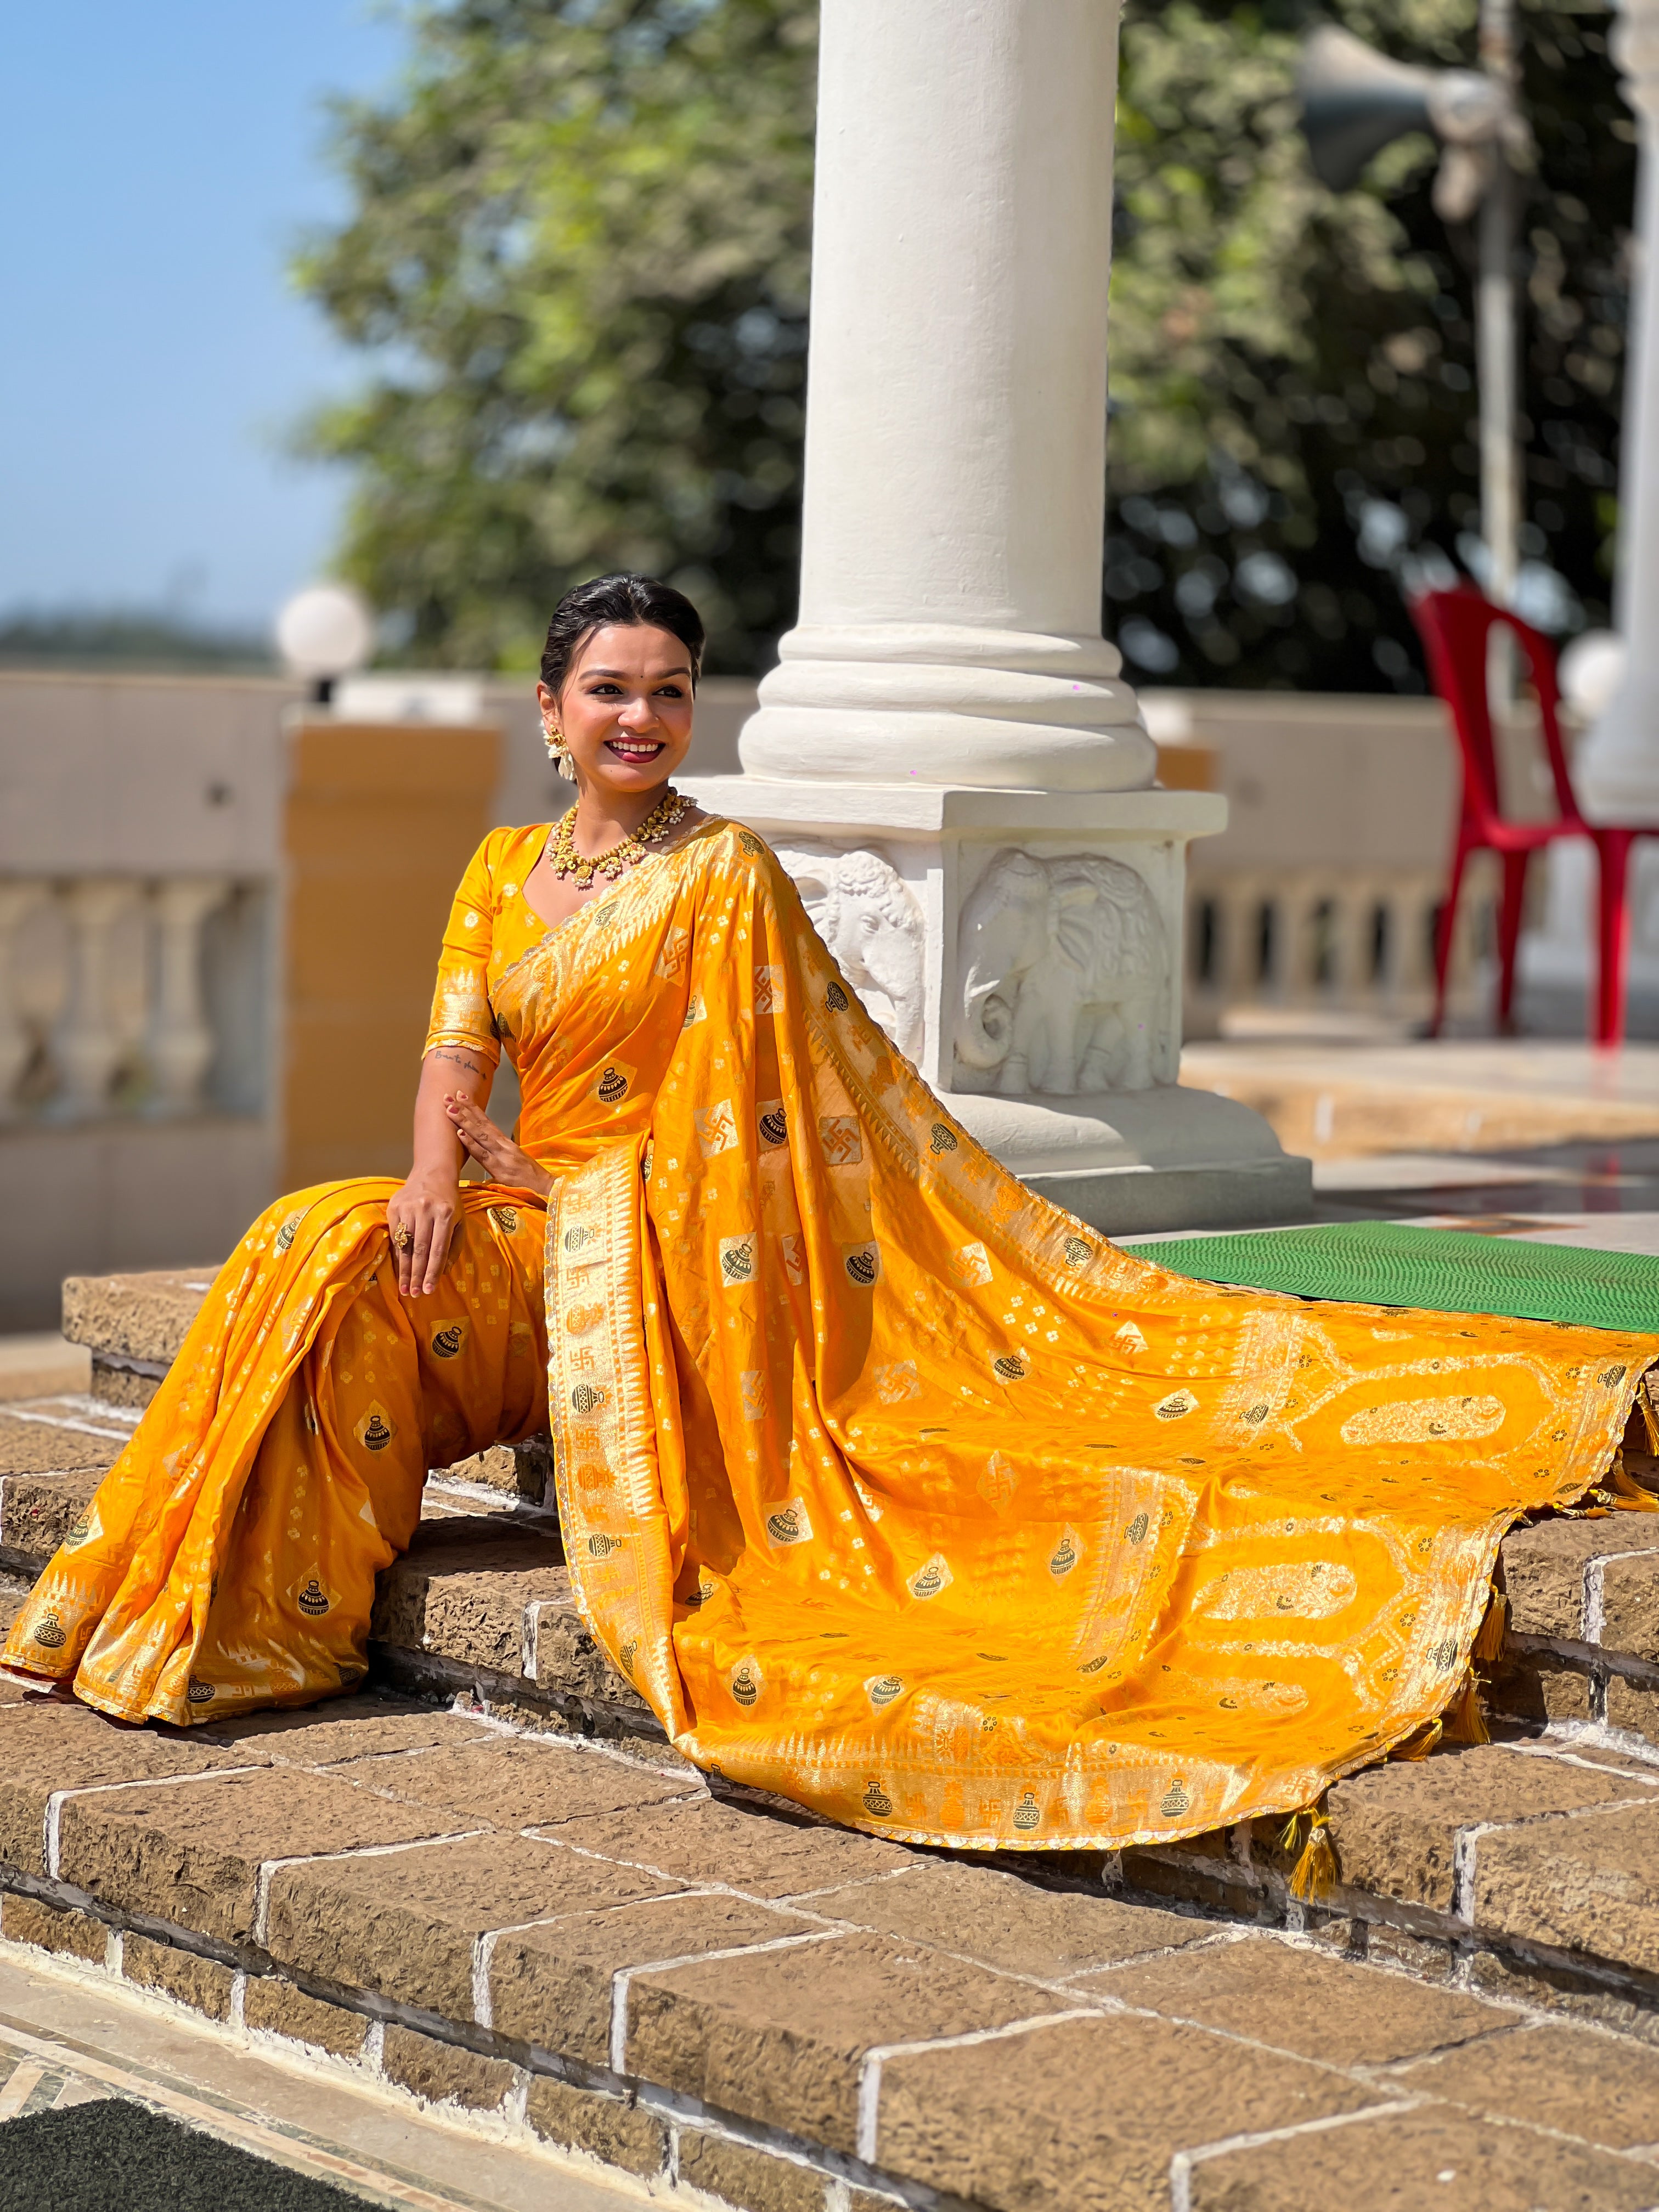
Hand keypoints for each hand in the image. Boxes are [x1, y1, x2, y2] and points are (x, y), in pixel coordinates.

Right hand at [387, 1170, 460, 1297]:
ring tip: (405, 1288)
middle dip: (417, 1275)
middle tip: (415, 1294)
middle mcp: (426, 1210)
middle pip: (420, 1249)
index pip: (438, 1249)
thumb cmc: (450, 1202)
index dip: (432, 1271)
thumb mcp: (459, 1221)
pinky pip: (395, 1237)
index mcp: (445, 1214)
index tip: (429, 1290)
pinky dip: (397, 1255)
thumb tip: (443, 1273)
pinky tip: (399, 1270)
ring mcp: (408, 1207)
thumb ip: (454, 1246)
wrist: (432, 1174)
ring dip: (405, 1269)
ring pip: (405, 1245)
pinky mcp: (394, 1206)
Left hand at [443, 1093, 552, 1199]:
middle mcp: (503, 1145)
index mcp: (505, 1143)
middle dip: (464, 1109)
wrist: (546, 1188)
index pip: (486, 1122)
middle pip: (481, 1124)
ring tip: (450, 1110)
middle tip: (448, 1096)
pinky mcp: (499, 1169)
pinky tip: (460, 1134)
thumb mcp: (514, 1161)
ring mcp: (501, 1156)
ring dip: (464, 1122)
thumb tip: (483, 1151)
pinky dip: (471, 1144)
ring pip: (480, 1135)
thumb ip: (498, 1154)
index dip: (473, 1109)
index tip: (460, 1096)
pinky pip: (482, 1155)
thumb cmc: (530, 1178)